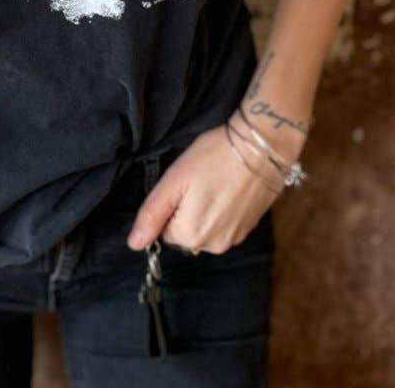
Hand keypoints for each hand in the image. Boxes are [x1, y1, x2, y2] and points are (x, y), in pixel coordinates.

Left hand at [125, 124, 283, 253]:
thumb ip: (152, 214)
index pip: (165, 230)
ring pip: (204, 229)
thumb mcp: (174, 180)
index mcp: (190, 236)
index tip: (184, 184)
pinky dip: (223, 211)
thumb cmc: (213, 158)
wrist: (261, 148)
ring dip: (205, 211)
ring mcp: (234, 240)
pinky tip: (229, 189)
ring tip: (215, 183)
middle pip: (185, 232)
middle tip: (199, 181)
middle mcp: (212, 246)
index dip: (171, 205)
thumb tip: (134, 244)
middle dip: (187, 210)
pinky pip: (223, 226)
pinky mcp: (248, 230)